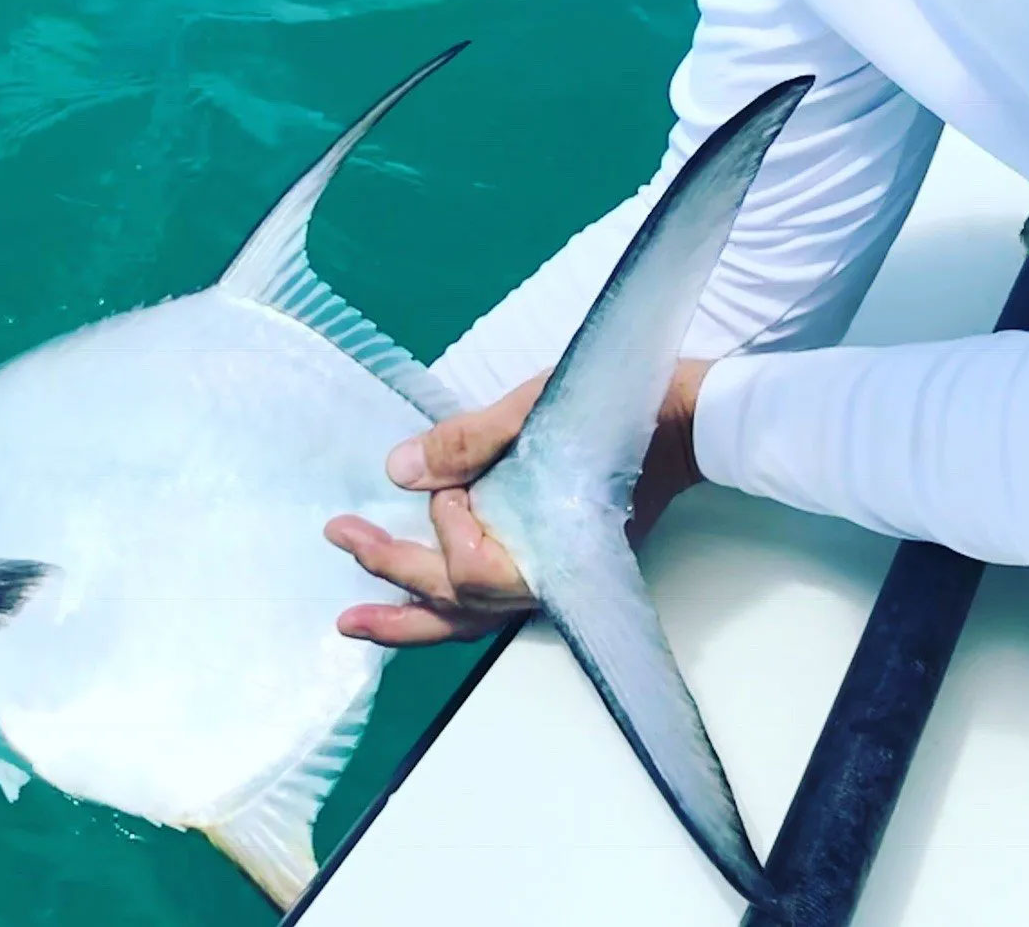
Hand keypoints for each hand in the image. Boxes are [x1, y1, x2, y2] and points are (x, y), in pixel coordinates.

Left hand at [325, 359, 714, 646]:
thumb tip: (399, 470)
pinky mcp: (550, 563)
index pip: (470, 569)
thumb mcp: (535, 409)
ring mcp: (549, 575)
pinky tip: (412, 601)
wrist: (689, 418)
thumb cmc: (619, 411)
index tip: (454, 478)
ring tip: (352, 620)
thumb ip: (468, 440)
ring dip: (406, 617)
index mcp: (545, 547)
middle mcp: (544, 577)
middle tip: (338, 535)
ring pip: (468, 617)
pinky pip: (487, 601)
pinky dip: (442, 605)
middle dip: (388, 573)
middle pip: (453, 600)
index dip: (445, 525)